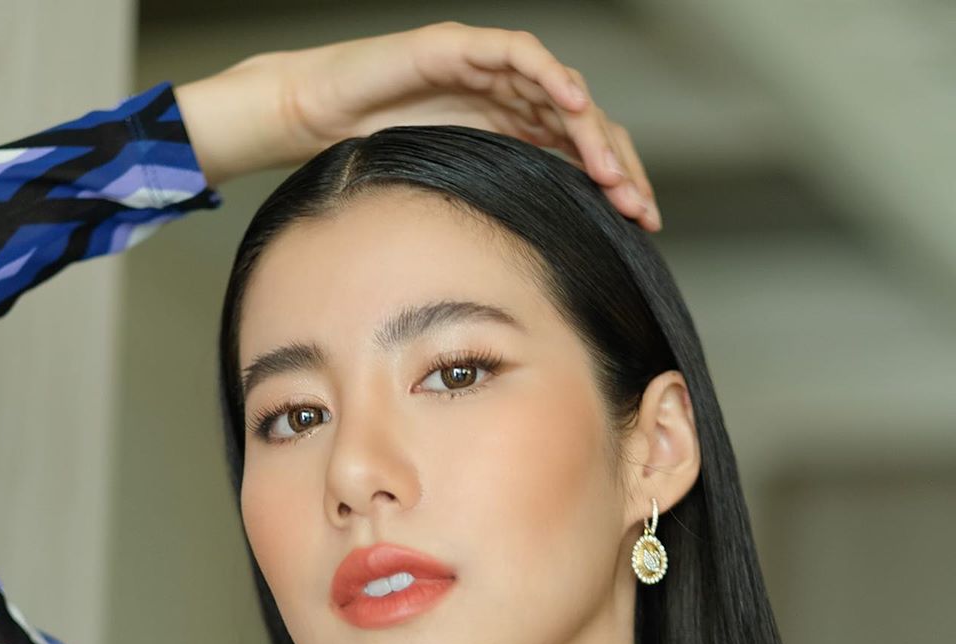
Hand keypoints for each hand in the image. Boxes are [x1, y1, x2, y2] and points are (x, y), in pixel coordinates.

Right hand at [175, 22, 660, 230]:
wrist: (318, 118)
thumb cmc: (376, 163)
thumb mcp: (447, 205)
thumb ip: (490, 221)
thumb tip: (527, 281)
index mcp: (514, 135)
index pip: (581, 156)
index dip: (616, 185)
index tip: (643, 223)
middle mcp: (511, 101)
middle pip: (583, 127)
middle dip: (616, 166)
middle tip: (637, 207)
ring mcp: (489, 71)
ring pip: (560, 93)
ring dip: (589, 130)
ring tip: (609, 171)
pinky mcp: (462, 47)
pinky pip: (517, 54)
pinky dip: (548, 75)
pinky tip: (571, 104)